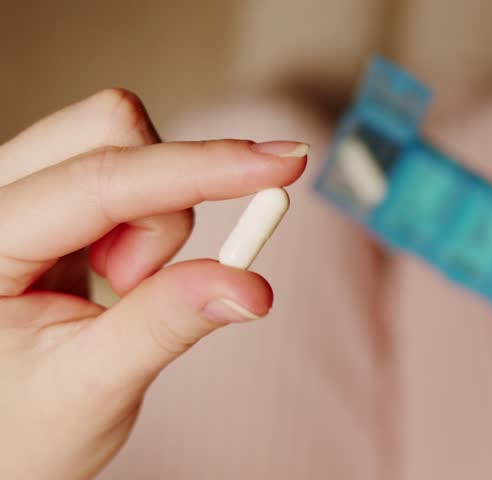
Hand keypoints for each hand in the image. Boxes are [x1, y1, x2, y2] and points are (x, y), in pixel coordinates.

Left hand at [0, 89, 307, 478]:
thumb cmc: (22, 428)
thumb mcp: (93, 387)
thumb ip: (167, 325)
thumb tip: (252, 286)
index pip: (98, 183)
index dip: (198, 169)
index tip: (281, 164)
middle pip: (107, 131)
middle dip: (163, 201)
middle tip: (136, 284)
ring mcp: (17, 192)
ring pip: (120, 141)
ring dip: (155, 215)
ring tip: (121, 288)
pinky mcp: (48, 198)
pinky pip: (123, 167)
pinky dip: (149, 215)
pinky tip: (119, 269)